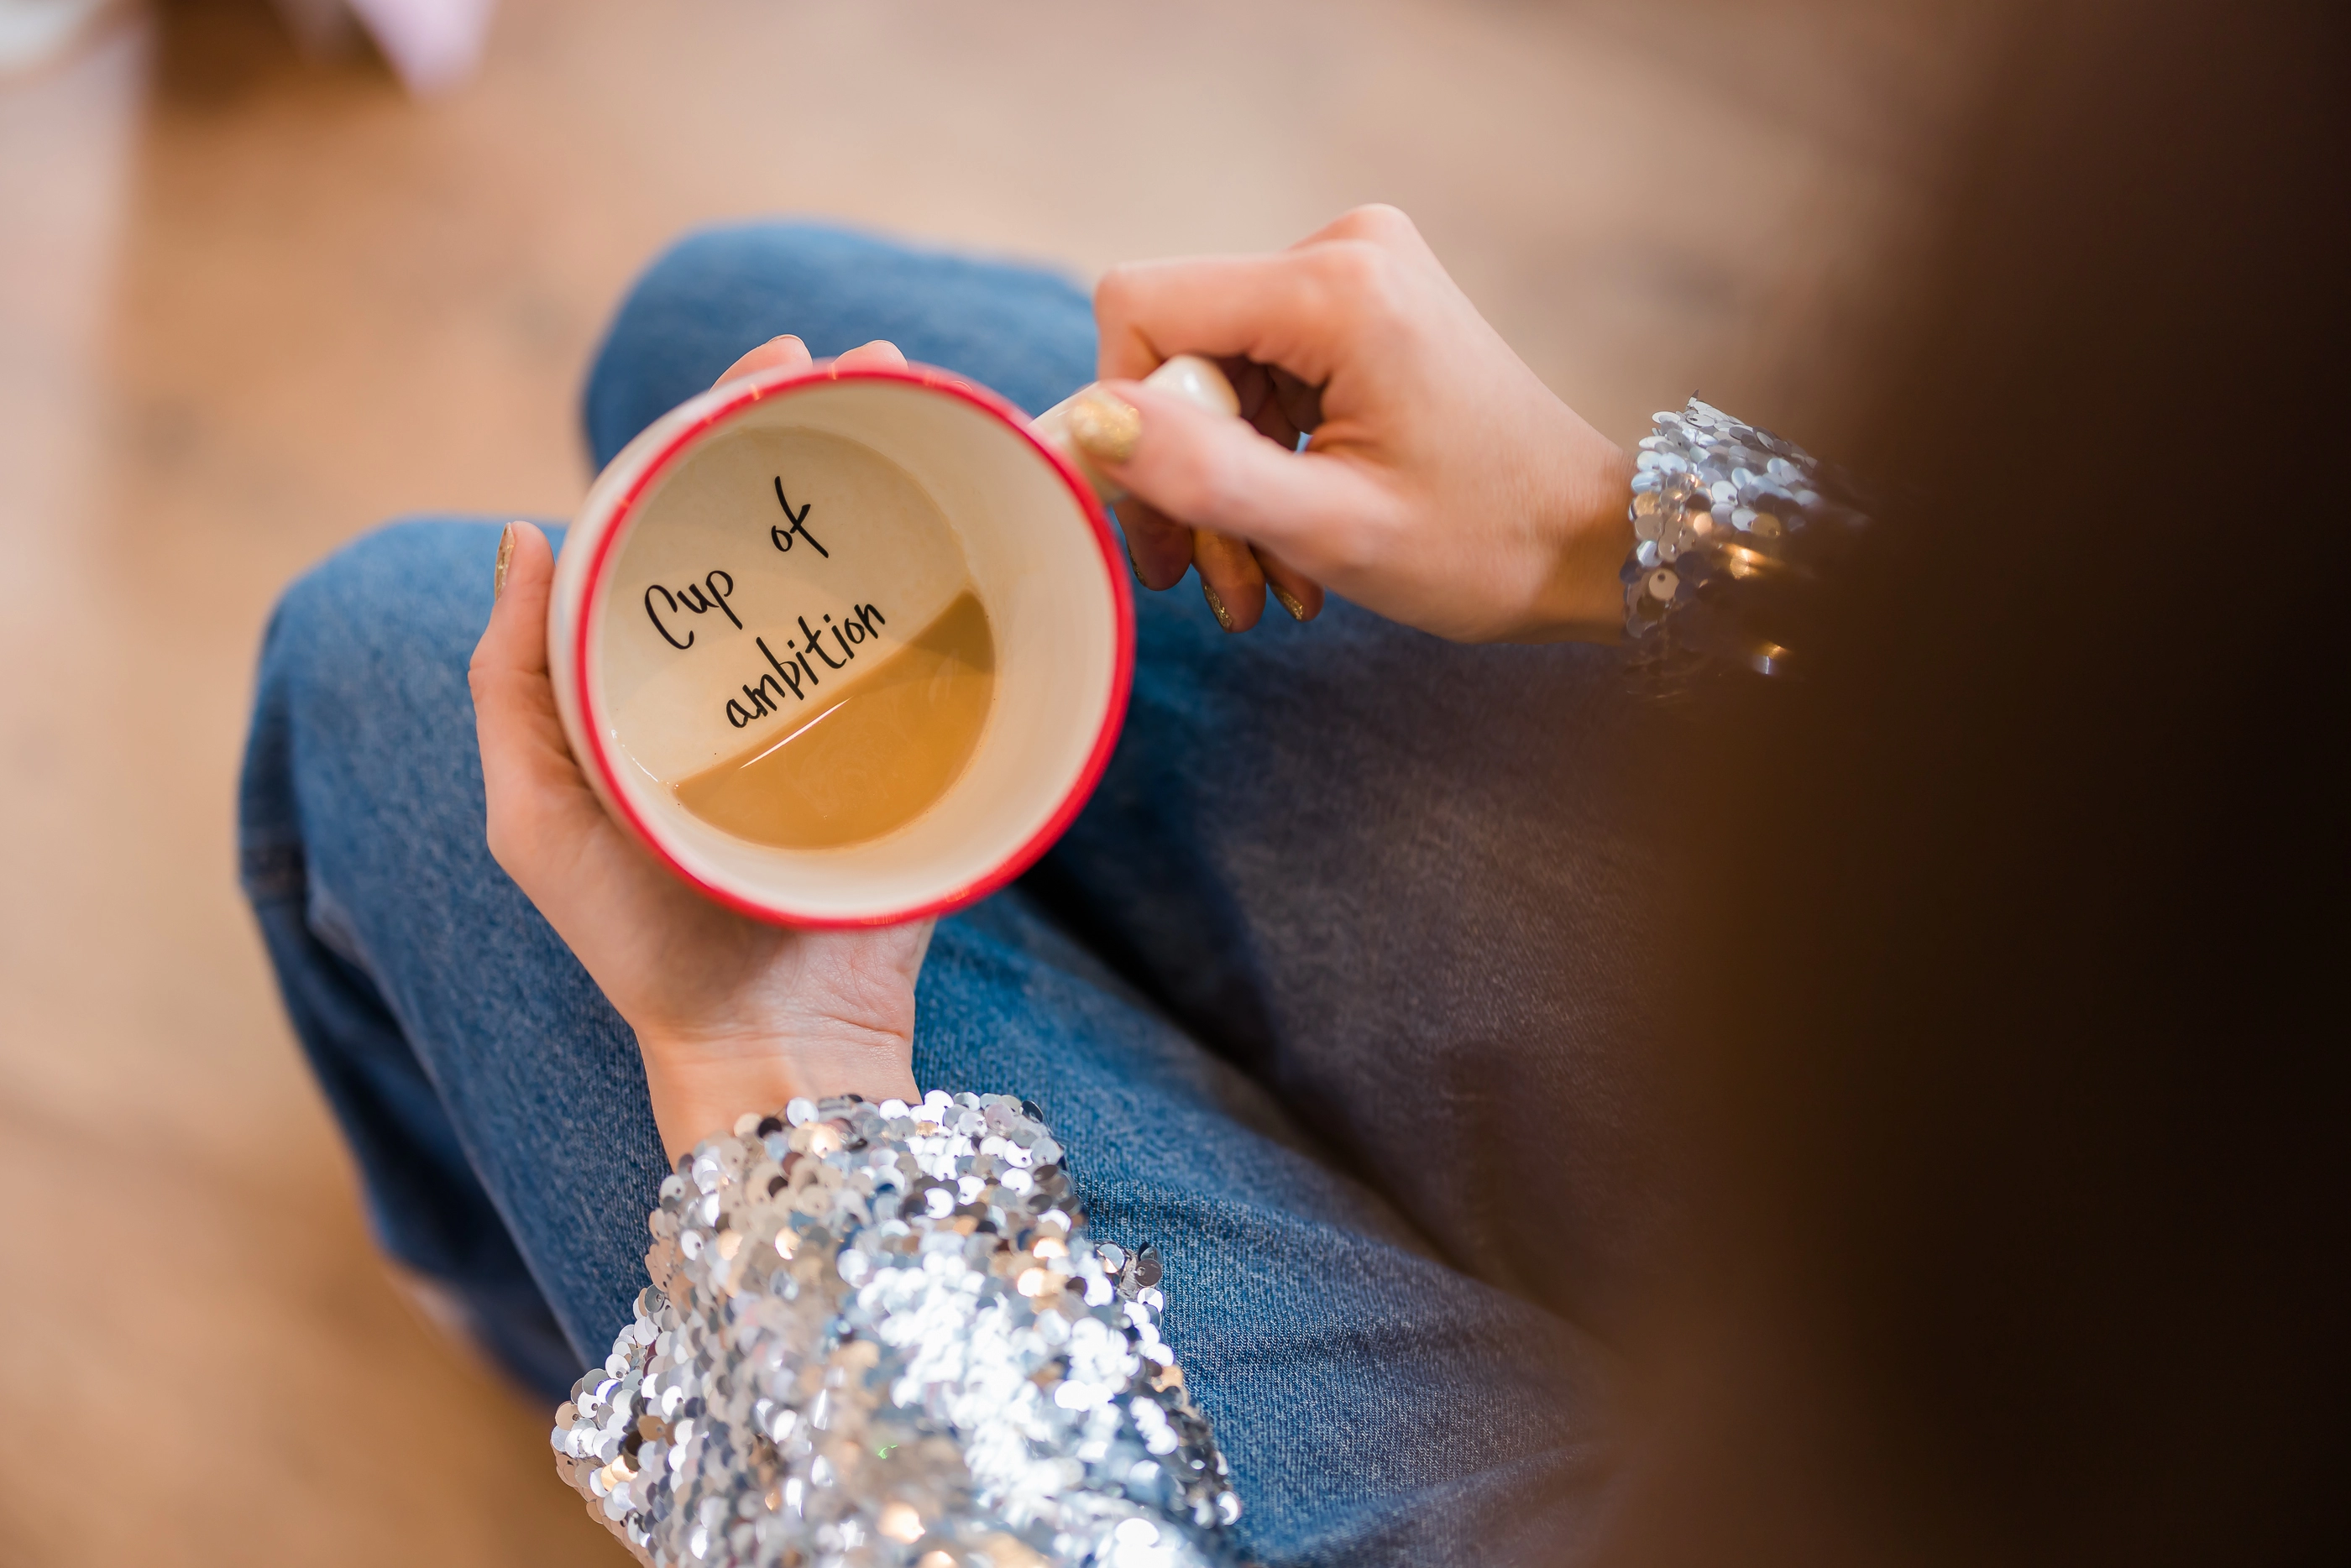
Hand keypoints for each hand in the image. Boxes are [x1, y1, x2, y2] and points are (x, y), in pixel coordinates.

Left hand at [470, 337, 927, 1163]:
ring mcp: (841, 707)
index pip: (686, 516)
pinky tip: (989, 509)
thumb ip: (512, 682)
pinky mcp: (916, 750)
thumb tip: (521, 531)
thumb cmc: (640, 943)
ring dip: (900, 471)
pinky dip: (963, 572)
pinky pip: (940, 648)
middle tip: (871, 355)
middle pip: (786, 519)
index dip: (721, 424)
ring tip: (932, 397)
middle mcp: (753, 674)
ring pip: (865, 563)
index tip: (771, 361)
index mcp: (659, 674)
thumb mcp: (535, 815)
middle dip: (827, 422)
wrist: (772, 1045)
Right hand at [1081, 205, 1634, 641]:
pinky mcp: (1364, 307)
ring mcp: (1358, 273)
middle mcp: (1343, 251)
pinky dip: (1263, 464)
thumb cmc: (1486, 547)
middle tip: (1209, 580)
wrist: (1594, 544)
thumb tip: (1089, 426)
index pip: (1142, 307)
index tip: (1169, 513)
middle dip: (1184, 474)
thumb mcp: (1334, 530)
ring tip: (1265, 583)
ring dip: (1224, 487)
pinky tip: (1292, 542)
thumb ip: (1204, 475)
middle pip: (1179, 349)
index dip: (1126, 414)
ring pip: (1216, 376)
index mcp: (1336, 289)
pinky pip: (1262, 379)